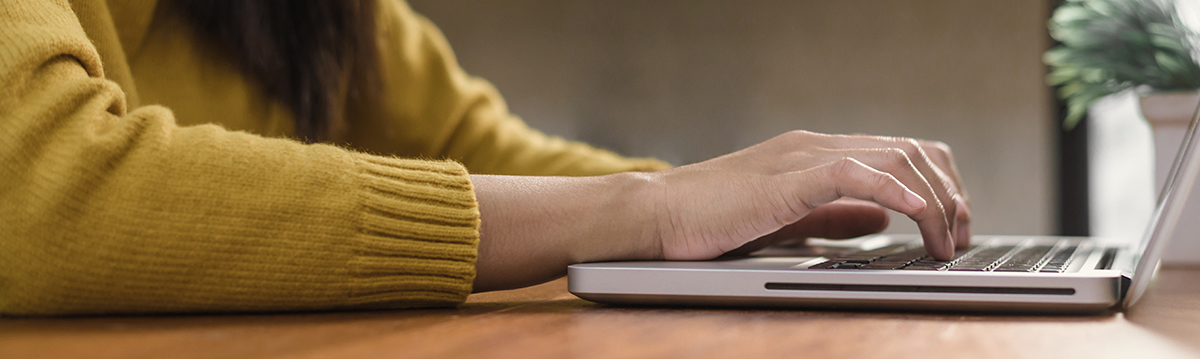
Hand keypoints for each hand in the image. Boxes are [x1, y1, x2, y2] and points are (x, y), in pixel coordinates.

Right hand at [650, 130, 970, 260]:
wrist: (655, 215)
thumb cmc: (709, 221)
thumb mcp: (787, 219)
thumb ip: (834, 214)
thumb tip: (882, 215)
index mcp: (818, 154)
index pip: (902, 152)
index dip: (941, 187)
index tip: (954, 227)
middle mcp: (817, 147)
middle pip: (913, 151)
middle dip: (951, 196)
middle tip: (960, 239)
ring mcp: (802, 158)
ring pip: (895, 158)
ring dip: (934, 201)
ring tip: (944, 241)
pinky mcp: (787, 179)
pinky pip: (855, 173)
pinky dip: (896, 191)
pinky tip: (916, 216)